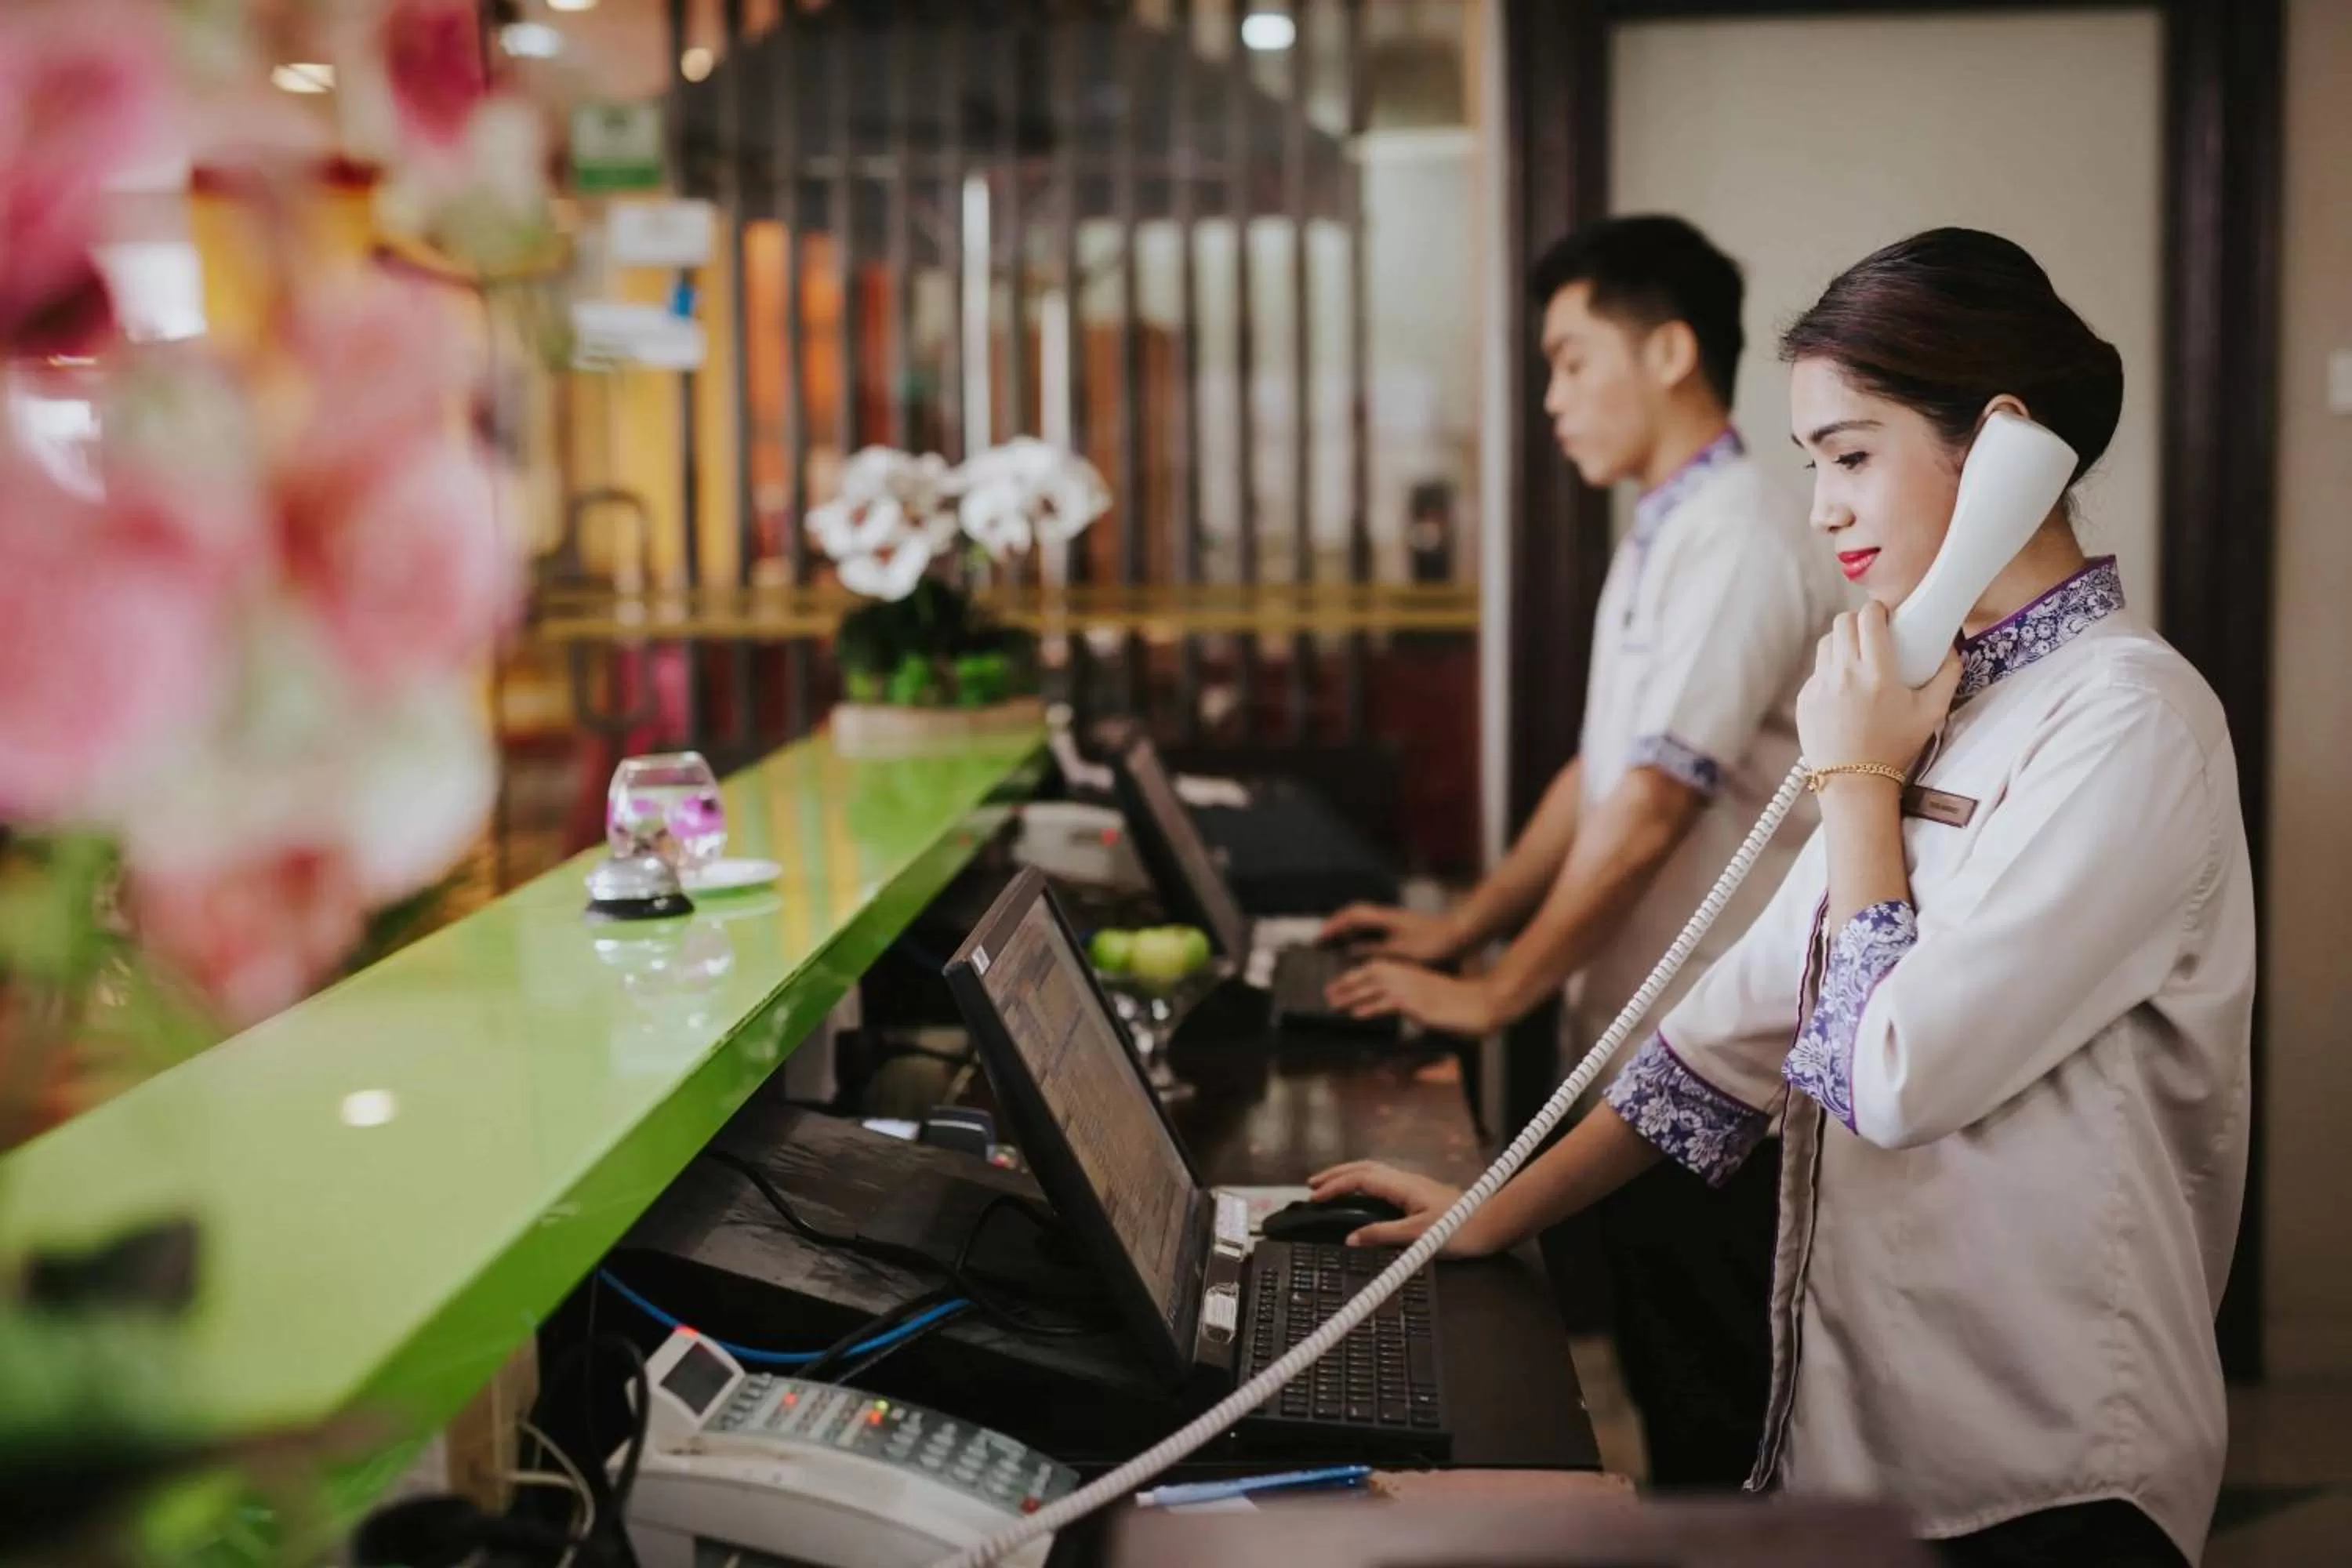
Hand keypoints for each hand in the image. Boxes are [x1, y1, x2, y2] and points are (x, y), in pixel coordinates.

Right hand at [1305, 1160, 1505, 1255]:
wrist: (1491, 1224)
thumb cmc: (1459, 1230)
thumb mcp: (1418, 1238)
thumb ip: (1382, 1236)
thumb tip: (1351, 1238)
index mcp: (1402, 1186)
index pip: (1359, 1179)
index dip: (1334, 1186)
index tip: (1314, 1197)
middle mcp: (1405, 1181)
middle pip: (1363, 1168)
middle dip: (1336, 1174)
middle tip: (1312, 1185)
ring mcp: (1413, 1185)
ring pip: (1373, 1172)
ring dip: (1349, 1176)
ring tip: (1331, 1187)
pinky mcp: (1419, 1194)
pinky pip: (1382, 1181)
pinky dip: (1363, 1183)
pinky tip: (1363, 1196)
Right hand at [1317, 903, 1461, 963]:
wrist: (1461, 934)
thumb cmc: (1435, 944)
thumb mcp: (1402, 952)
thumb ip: (1374, 950)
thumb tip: (1350, 949)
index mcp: (1386, 919)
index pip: (1351, 916)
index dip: (1333, 926)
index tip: (1319, 937)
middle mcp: (1389, 915)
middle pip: (1355, 913)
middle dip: (1337, 924)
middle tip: (1323, 938)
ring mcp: (1396, 919)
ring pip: (1365, 919)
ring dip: (1349, 928)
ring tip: (1337, 942)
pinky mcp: (1403, 926)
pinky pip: (1374, 926)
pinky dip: (1362, 933)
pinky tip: (1363, 947)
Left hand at [1324, 959, 1498, 1034]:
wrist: (1482, 1002)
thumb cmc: (1460, 1003)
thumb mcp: (1431, 1000)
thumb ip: (1412, 1002)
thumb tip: (1399, 1009)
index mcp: (1411, 972)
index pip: (1377, 968)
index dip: (1356, 976)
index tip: (1340, 984)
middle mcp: (1408, 976)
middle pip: (1369, 974)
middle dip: (1346, 983)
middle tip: (1328, 993)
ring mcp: (1411, 988)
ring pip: (1373, 987)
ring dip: (1351, 995)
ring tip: (1333, 1003)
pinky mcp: (1416, 1003)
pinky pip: (1387, 1003)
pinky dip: (1369, 1008)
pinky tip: (1356, 1014)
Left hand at [1796, 601, 1963, 775]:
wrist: (1855, 782)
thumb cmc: (1896, 748)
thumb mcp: (1931, 714)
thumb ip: (1947, 677)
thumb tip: (1953, 650)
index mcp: (1876, 673)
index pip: (1868, 619)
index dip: (1876, 610)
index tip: (1884, 615)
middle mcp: (1843, 674)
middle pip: (1842, 623)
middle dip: (1857, 621)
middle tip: (1871, 632)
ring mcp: (1820, 686)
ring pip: (1825, 643)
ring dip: (1840, 642)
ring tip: (1856, 655)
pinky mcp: (1805, 699)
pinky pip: (1816, 672)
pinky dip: (1830, 671)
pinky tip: (1844, 687)